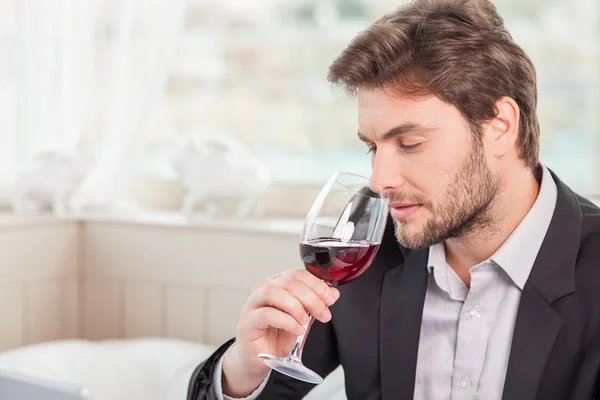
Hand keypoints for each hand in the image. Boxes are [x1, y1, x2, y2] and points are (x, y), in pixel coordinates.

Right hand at [222, 269, 339, 396]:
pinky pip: (267, 315)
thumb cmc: (277, 335)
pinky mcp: (248, 321)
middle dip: (311, 298)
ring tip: (306, 321)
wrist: (259, 359)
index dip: (316, 284)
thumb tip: (332, 293)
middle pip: (289, 282)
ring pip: (274, 292)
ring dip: (296, 306)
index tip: (330, 298)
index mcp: (277, 283)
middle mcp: (263, 289)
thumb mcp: (302, 318)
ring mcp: (253, 304)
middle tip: (323, 314)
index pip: (298, 274)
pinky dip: (286, 321)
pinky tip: (297, 330)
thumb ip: (315, 305)